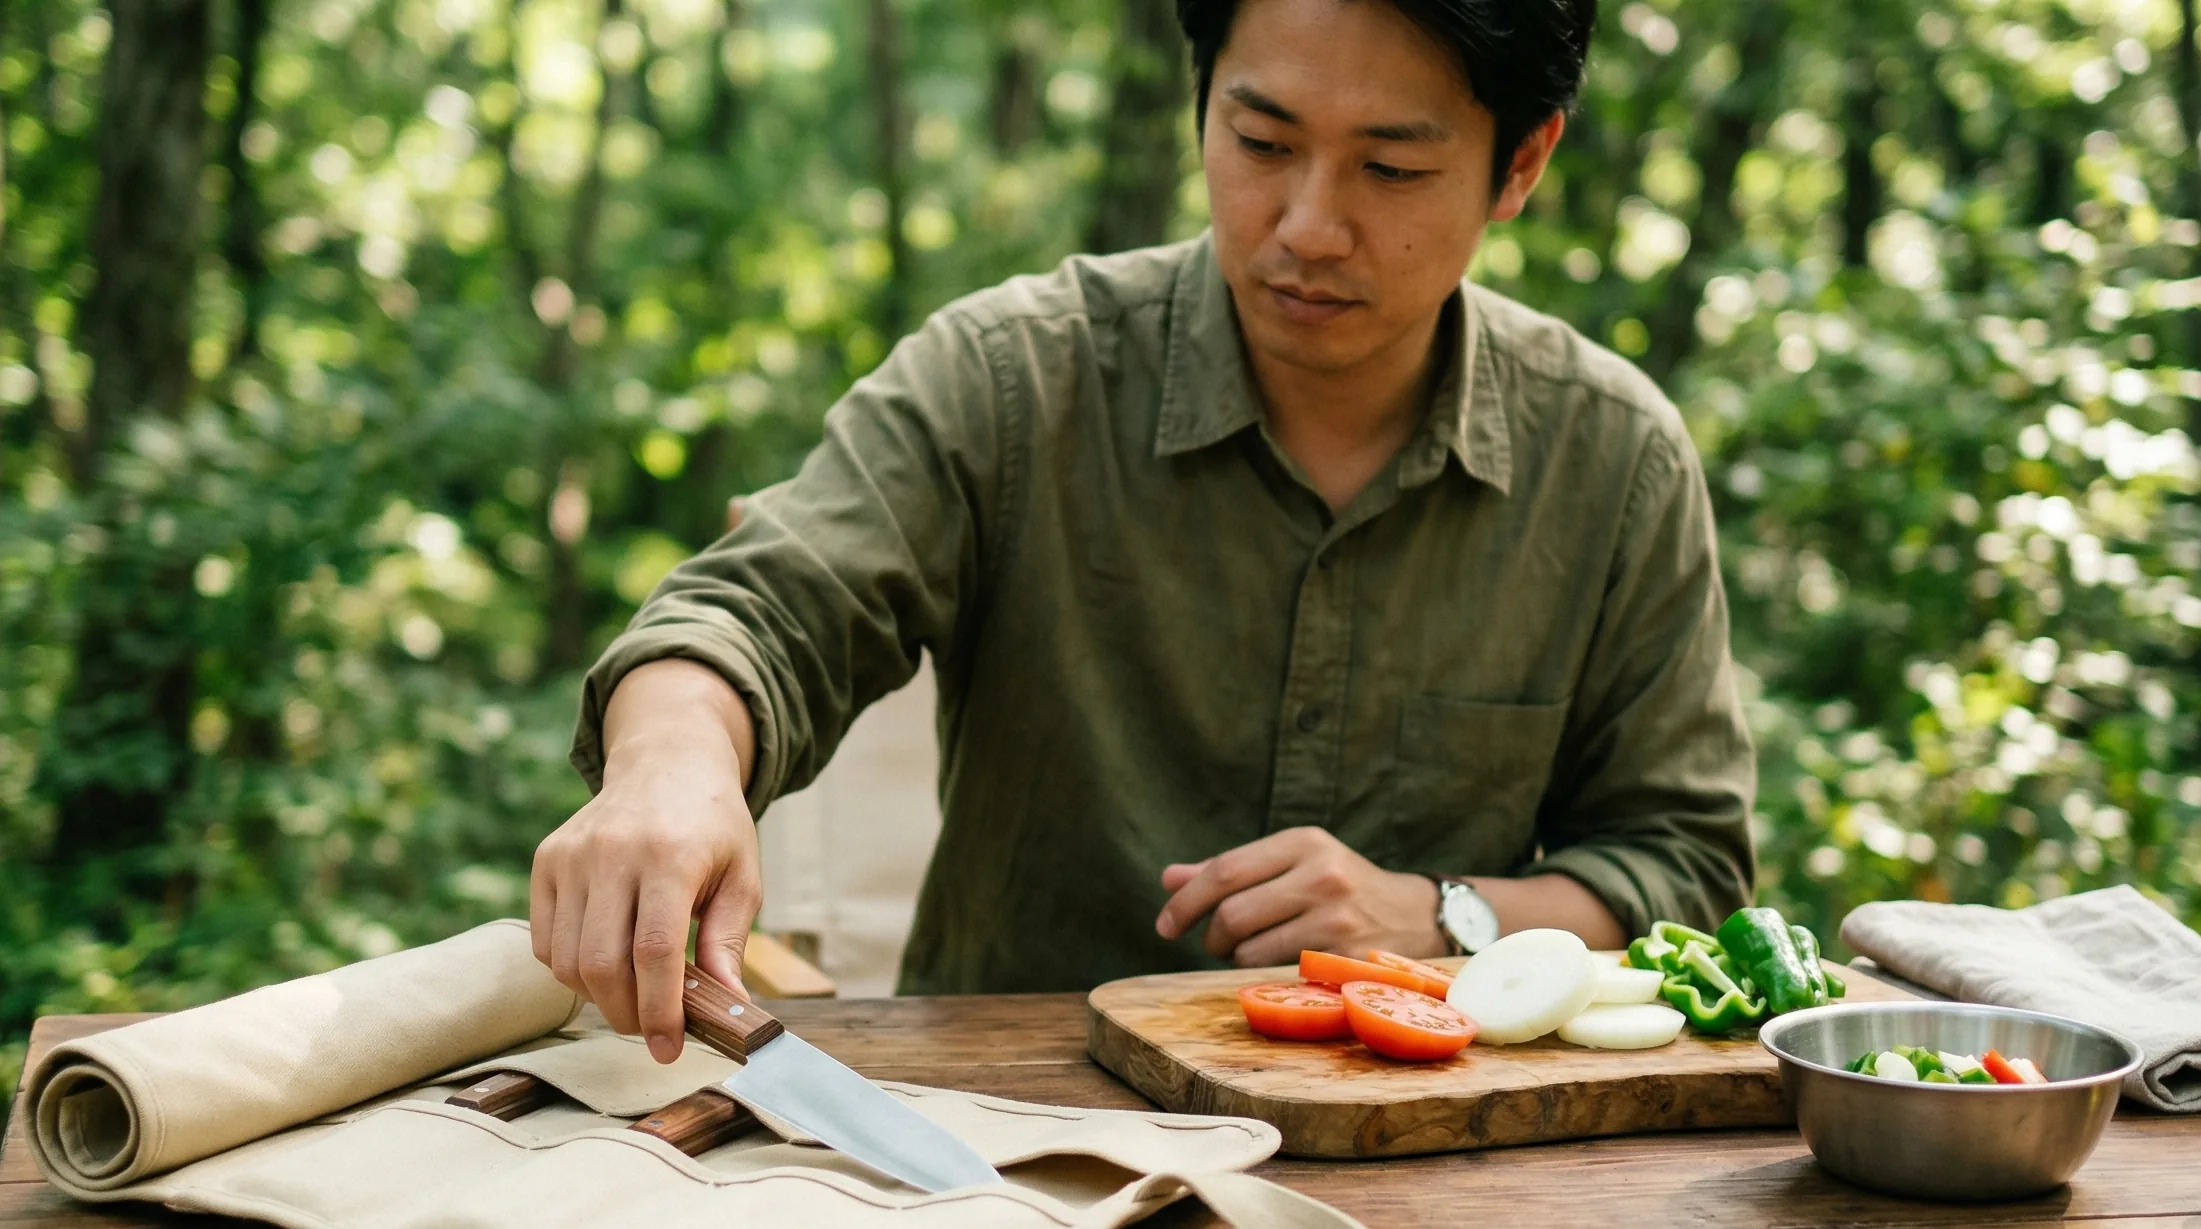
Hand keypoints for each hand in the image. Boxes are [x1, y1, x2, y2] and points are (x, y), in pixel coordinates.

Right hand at [530, 666, 760, 1065]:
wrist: (667, 763)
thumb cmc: (712, 827)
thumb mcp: (743, 877)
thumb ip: (730, 943)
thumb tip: (727, 1009)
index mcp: (670, 855)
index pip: (654, 951)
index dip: (659, 1010)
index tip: (668, 1048)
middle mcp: (613, 852)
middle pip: (602, 964)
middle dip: (627, 1014)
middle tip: (651, 1029)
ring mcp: (572, 855)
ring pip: (568, 960)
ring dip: (599, 997)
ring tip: (632, 992)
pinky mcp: (546, 859)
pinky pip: (546, 942)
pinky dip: (571, 969)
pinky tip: (605, 960)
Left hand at [1152, 827, 1442, 965]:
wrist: (1417, 917)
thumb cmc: (1340, 888)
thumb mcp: (1293, 864)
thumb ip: (1231, 871)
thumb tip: (1168, 879)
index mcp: (1303, 841)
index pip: (1224, 871)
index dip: (1185, 902)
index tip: (1164, 926)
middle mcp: (1321, 873)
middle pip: (1231, 914)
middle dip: (1211, 936)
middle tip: (1215, 943)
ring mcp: (1336, 917)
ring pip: (1250, 951)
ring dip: (1236, 959)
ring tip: (1252, 951)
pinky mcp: (1345, 956)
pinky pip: (1278, 974)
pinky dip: (1265, 974)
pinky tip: (1279, 965)